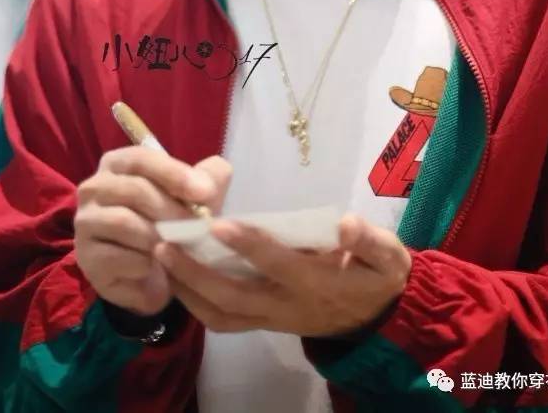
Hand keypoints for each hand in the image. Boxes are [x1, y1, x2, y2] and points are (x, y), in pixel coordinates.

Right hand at [74, 146, 231, 315]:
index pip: (141, 159)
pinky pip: (116, 257)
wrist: (154, 273)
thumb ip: (209, 179)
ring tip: (180, 247)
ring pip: (124, 222)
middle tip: (198, 227)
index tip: (204, 192)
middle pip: (134, 190)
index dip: (174, 173)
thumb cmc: (172, 221)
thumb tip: (208, 184)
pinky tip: (157, 267)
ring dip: (158, 236)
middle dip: (171, 209)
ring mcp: (86, 222)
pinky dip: (143, 263)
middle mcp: (94, 187)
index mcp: (119, 163)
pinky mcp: (87, 257)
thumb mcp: (195, 196)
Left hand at [153, 213, 411, 335]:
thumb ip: (370, 241)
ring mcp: (272, 319)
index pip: (277, 264)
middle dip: (196, 272)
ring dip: (187, 289)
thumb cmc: (379, 277)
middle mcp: (287, 306)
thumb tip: (347, 223)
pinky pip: (223, 321)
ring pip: (221, 313)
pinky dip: (195, 304)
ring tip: (159, 258)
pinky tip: (175, 278)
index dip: (249, 245)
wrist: (378, 320)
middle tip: (163, 243)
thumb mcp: (388, 257)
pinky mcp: (263, 324)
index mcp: (317, 283)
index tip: (218, 223)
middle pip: (234, 295)